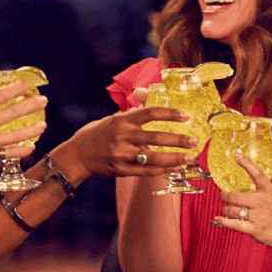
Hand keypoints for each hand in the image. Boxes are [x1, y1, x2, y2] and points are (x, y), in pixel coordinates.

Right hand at [0, 81, 45, 178]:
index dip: (16, 88)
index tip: (27, 84)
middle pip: (12, 112)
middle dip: (31, 104)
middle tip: (43, 100)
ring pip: (16, 134)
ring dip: (32, 129)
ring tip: (42, 125)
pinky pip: (10, 153)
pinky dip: (22, 150)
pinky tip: (31, 146)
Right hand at [55, 107, 196, 179]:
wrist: (77, 154)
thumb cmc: (98, 133)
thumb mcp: (113, 118)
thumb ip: (132, 113)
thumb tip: (147, 99)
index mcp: (122, 120)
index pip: (150, 113)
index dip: (170, 114)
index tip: (186, 116)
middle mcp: (123, 137)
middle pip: (156, 138)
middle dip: (178, 140)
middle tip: (194, 141)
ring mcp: (122, 155)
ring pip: (153, 158)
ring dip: (174, 159)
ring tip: (190, 159)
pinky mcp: (121, 170)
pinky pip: (146, 172)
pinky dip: (162, 171)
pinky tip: (174, 168)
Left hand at [211, 153, 271, 258]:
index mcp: (269, 192)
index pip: (257, 174)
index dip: (246, 163)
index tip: (237, 155)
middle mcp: (261, 202)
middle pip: (235, 195)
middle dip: (225, 195)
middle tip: (223, 195)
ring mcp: (257, 216)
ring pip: (233, 210)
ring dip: (226, 209)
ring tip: (226, 209)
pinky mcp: (254, 229)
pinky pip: (234, 224)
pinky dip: (223, 221)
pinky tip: (217, 219)